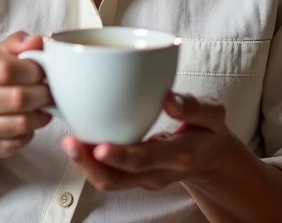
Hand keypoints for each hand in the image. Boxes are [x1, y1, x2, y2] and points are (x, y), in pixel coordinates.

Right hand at [0, 31, 52, 160]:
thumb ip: (17, 43)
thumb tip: (38, 41)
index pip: (6, 69)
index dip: (32, 70)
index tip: (43, 70)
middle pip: (17, 98)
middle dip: (42, 94)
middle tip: (51, 90)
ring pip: (20, 124)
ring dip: (40, 114)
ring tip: (45, 105)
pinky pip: (18, 142)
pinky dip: (31, 132)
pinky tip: (32, 120)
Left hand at [61, 93, 235, 192]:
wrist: (212, 158)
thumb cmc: (208, 129)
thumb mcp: (213, 114)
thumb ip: (194, 107)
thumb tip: (168, 100)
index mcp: (179, 155)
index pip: (146, 160)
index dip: (121, 156)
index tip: (100, 147)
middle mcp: (159, 172)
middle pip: (119, 178)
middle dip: (91, 164)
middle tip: (69, 142)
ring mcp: (145, 179)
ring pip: (111, 181)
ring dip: (86, 165)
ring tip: (68, 142)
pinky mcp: (135, 177)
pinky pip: (111, 175)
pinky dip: (92, 162)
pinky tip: (79, 142)